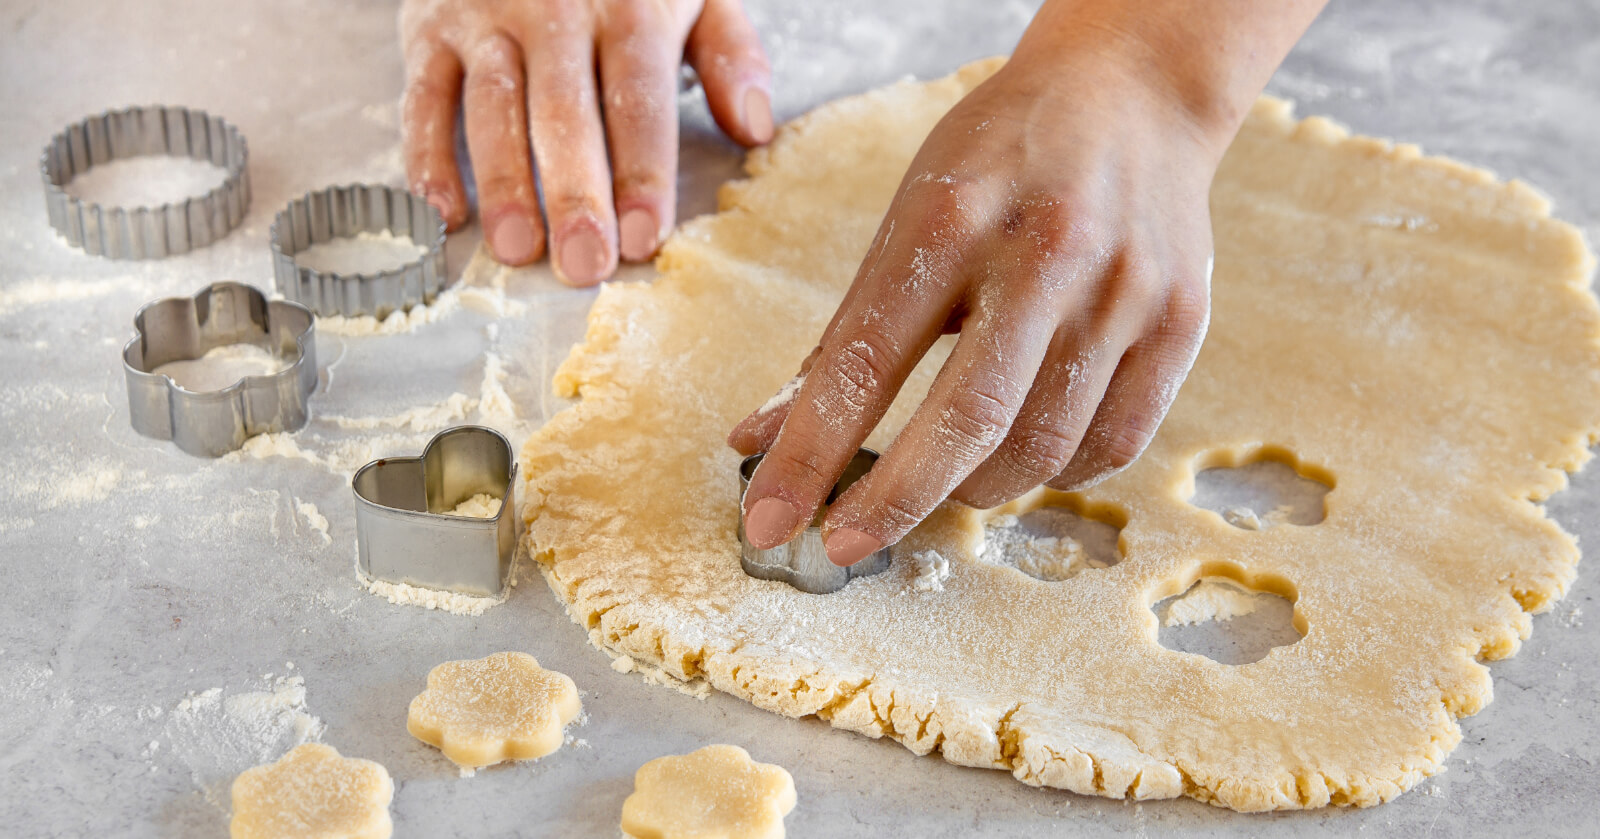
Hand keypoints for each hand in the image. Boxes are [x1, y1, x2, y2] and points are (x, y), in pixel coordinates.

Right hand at [399, 0, 772, 282]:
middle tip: (583, 263)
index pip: (637, 100)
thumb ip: (730, 55)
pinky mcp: (430, 28)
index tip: (646, 236)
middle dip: (574, 193)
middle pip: (564, 112)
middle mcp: (553, 11)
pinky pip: (423, 96)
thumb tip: (755, 129)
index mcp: (629, 8)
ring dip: (503, 182)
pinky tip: (442, 211)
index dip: (642, 172)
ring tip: (518, 248)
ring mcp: (486, 19)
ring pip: (493, 107)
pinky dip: (426, 155)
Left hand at [728, 49, 1223, 566]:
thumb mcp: (909, 217)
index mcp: (952, 219)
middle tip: (844, 545)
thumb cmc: (999, 159)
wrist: (1134, 92)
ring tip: (944, 483)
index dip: (810, 454)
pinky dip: (1054, 474)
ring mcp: (1121, 291)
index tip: (770, 521)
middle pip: (965, 420)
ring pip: (1042, 446)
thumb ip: (844, 336)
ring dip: (974, 489)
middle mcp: (1042, 253)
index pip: (865, 362)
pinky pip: (1112, 443)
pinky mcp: (1179, 320)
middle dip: (893, 500)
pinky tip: (1022, 458)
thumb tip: (760, 438)